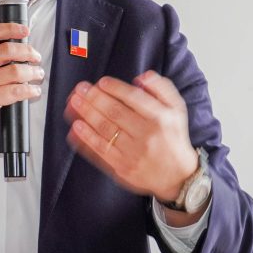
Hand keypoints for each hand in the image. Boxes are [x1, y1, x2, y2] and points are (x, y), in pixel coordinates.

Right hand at [0, 23, 42, 149]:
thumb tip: (11, 49)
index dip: (11, 29)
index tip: (25, 31)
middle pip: (8, 50)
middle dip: (28, 52)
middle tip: (35, 57)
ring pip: (15, 71)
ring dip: (32, 72)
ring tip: (37, 74)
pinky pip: (16, 91)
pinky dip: (29, 90)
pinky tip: (33, 91)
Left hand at [65, 70, 197, 202]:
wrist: (177, 176)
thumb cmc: (173, 138)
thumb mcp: (176, 109)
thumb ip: (161, 89)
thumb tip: (142, 77)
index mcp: (160, 118)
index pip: (134, 98)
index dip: (115, 88)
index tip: (102, 82)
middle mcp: (147, 135)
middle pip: (115, 113)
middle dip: (94, 98)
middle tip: (81, 89)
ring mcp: (133, 153)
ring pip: (105, 130)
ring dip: (86, 114)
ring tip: (74, 102)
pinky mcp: (122, 167)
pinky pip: (101, 150)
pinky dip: (86, 138)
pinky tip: (76, 127)